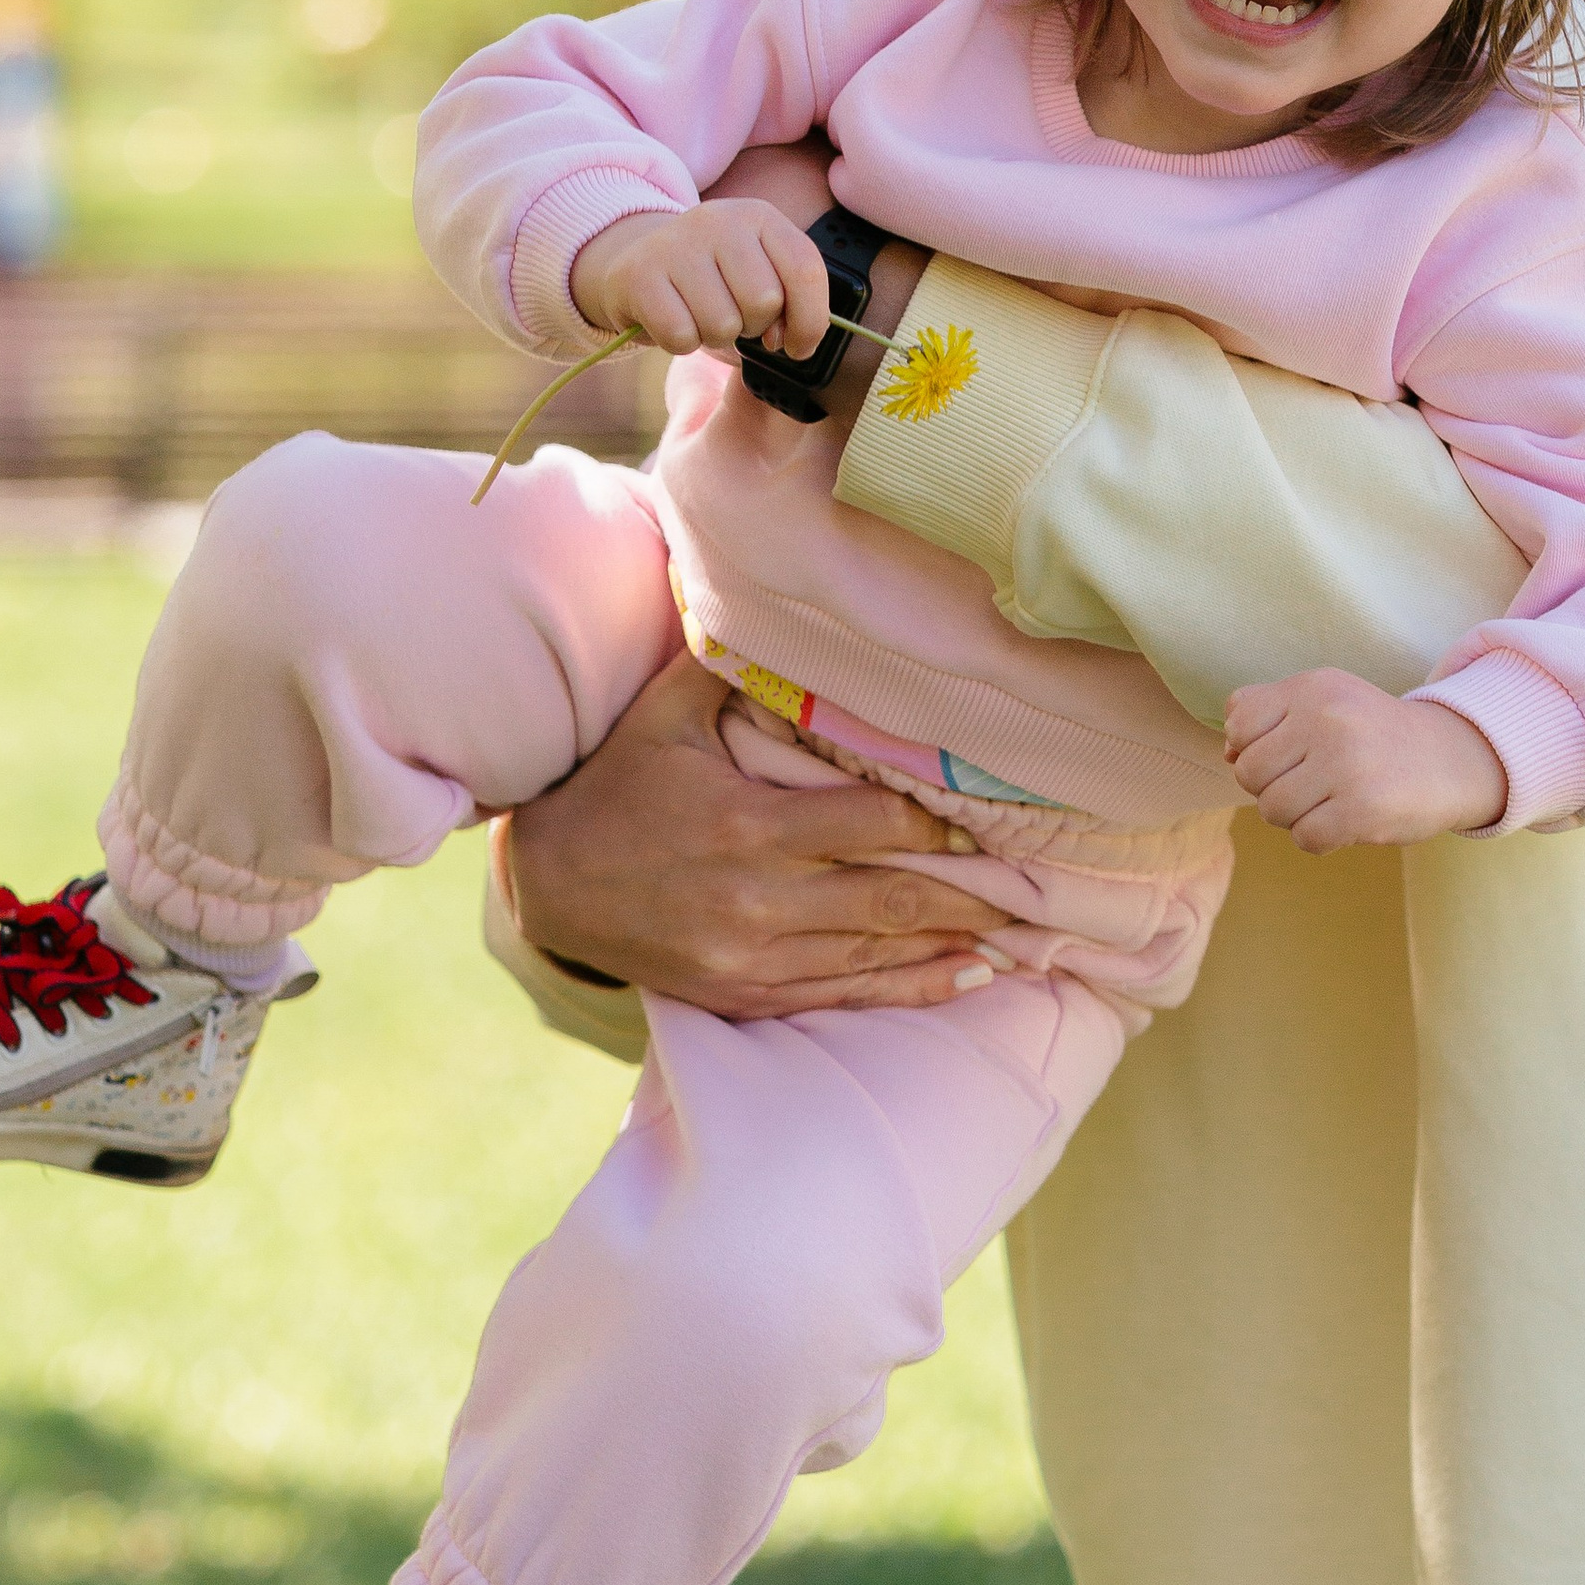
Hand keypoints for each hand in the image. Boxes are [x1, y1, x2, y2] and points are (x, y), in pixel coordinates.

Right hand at [504, 651, 1011, 1015]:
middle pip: (890, 900)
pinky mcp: (744, 993)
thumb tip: (778, 589)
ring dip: (955, 946)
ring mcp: (751, 956)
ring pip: (876, 956)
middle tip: (1037, 888)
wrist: (547, 888)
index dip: (937, 828)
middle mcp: (756, 900)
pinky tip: (965, 977)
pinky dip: (909, 989)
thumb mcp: (663, 716)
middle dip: (969, 895)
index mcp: (745, 826)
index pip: (871, 827)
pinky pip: (843, 995)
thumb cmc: (616, 787)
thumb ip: (728, 666)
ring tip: (1022, 936)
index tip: (987, 820)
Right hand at [570, 200, 831, 358]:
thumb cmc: (712, 278)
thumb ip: (788, 301)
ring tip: (701, 316)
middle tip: (734, 317)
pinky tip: (674, 321)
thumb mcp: (757, 273)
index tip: (797, 345)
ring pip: (722, 324)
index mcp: (759, 216)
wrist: (636, 259)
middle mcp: (718, 219)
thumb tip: (787, 339)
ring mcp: (675, 243)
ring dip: (715, 336)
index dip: (810, 320)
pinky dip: (681, 342)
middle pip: (764, 301)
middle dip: (754, 326)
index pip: (805, 269)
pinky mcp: (639, 274)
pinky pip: (681, 335)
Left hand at [1222, 670, 1507, 850]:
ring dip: (1294, 816)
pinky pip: (1304, 837)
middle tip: (1310, 783)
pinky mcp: (1361, 809)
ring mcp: (1344, 765)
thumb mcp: (1326, 701)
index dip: (1250, 749)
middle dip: (1271, 787)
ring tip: (1327, 801)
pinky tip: (1344, 821)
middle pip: (1249, 772)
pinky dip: (1318, 838)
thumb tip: (1227, 752)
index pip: (1239, 724)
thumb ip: (1269, 715)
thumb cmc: (1373, 735)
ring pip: (1272, 809)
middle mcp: (1327, 719)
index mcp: (1313, 688)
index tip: (1284, 755)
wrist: (1452, 759)